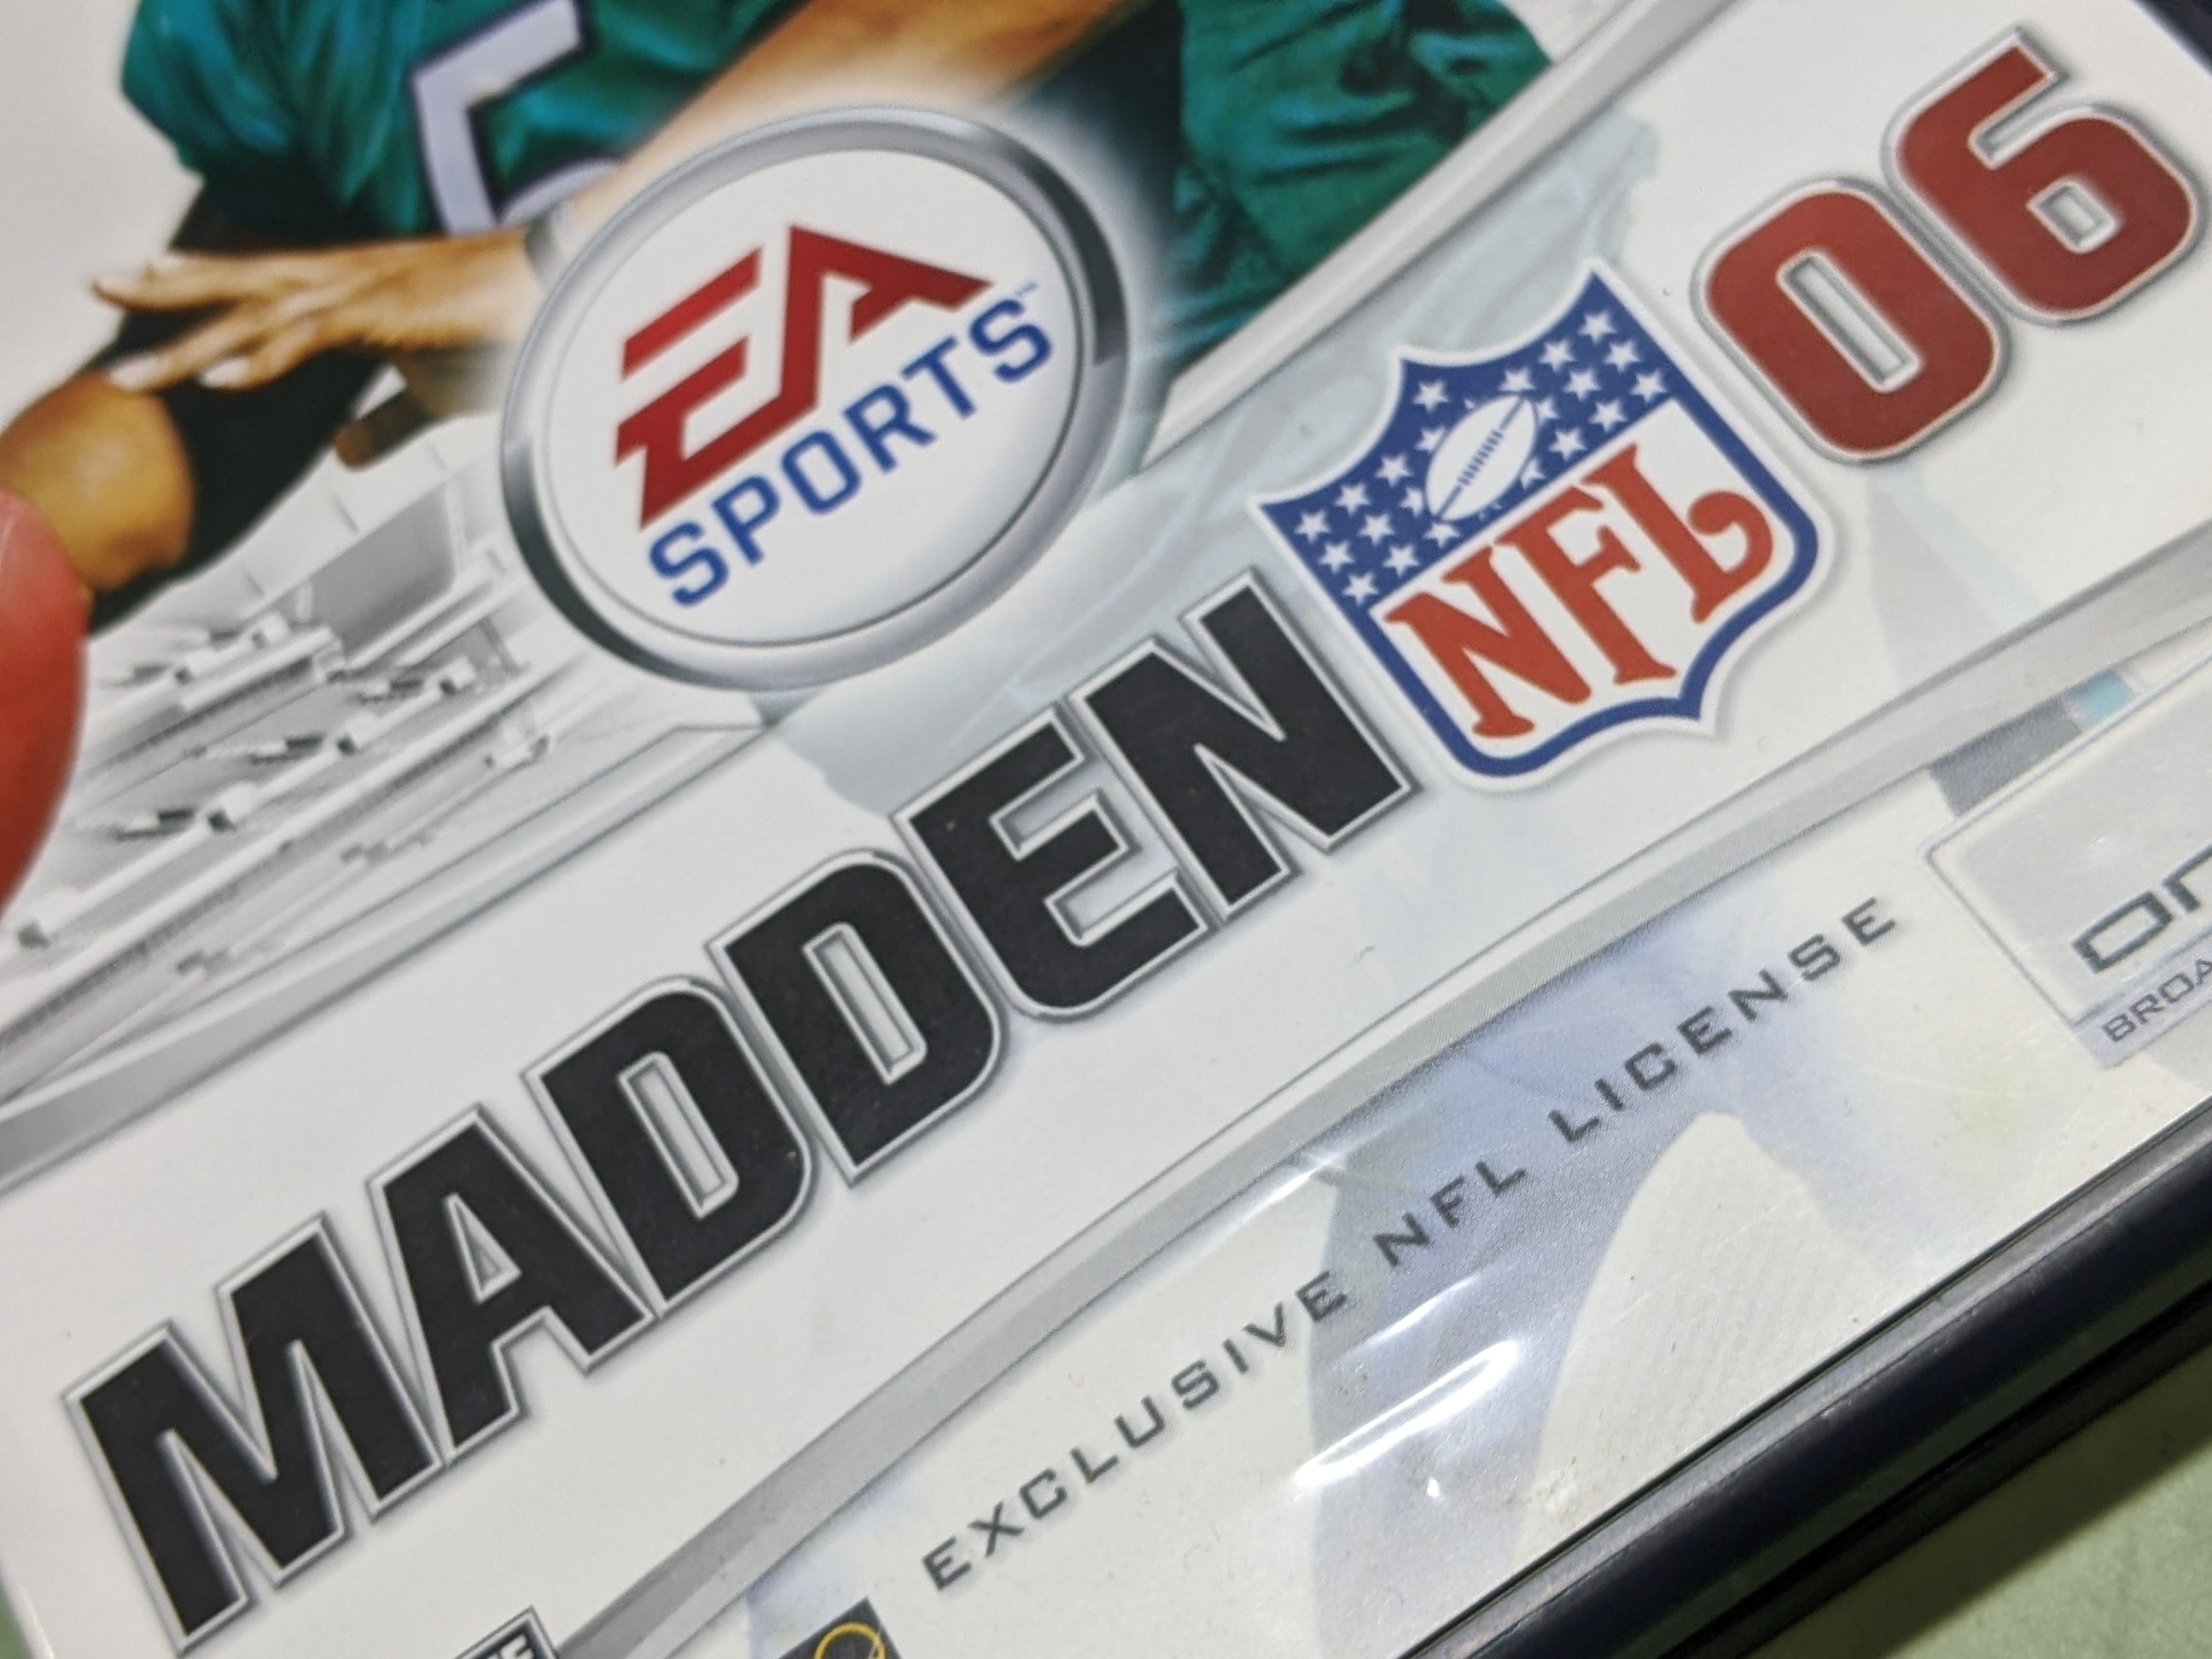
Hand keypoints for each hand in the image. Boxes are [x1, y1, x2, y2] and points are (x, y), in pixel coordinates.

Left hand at [97, 231, 539, 394]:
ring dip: (190, 340)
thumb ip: (385, 423)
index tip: (146, 286)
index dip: (202, 284)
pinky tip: (220, 379)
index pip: (261, 281)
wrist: (571, 295)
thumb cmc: (516, 336)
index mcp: (357, 288)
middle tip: (99, 288)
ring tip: (136, 366)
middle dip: (166, 291)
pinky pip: (309, 337)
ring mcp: (364, 291)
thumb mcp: (436, 392)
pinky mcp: (388, 313)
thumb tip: (343, 455)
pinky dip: (260, 358)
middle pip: (238, 282)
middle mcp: (348, 278)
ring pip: (256, 314)